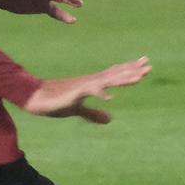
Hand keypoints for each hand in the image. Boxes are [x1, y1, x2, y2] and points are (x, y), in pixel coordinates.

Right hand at [23, 57, 149, 123]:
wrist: (35, 97)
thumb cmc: (55, 101)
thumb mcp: (77, 110)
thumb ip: (93, 114)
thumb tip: (110, 120)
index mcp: (92, 84)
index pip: (115, 75)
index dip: (129, 70)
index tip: (144, 66)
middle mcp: (91, 81)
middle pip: (115, 74)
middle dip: (132, 70)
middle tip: (149, 64)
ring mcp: (84, 85)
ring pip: (108, 80)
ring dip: (123, 78)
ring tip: (139, 77)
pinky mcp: (75, 92)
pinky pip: (90, 91)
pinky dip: (99, 93)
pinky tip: (109, 97)